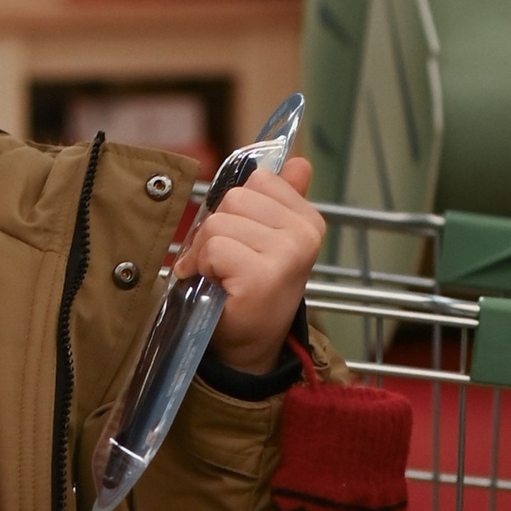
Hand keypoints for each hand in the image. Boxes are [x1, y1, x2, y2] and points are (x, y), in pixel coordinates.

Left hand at [180, 156, 322, 374]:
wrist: (247, 348)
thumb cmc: (250, 291)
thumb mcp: (268, 240)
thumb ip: (280, 200)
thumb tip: (299, 162)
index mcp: (309, 221)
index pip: (257, 180)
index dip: (235, 209)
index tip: (241, 240)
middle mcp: (304, 235)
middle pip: (233, 198)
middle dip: (215, 230)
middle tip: (223, 264)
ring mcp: (286, 255)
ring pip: (219, 223)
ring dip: (205, 252)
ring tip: (218, 277)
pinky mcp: (262, 276)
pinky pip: (214, 248)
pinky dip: (201, 267)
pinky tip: (215, 287)